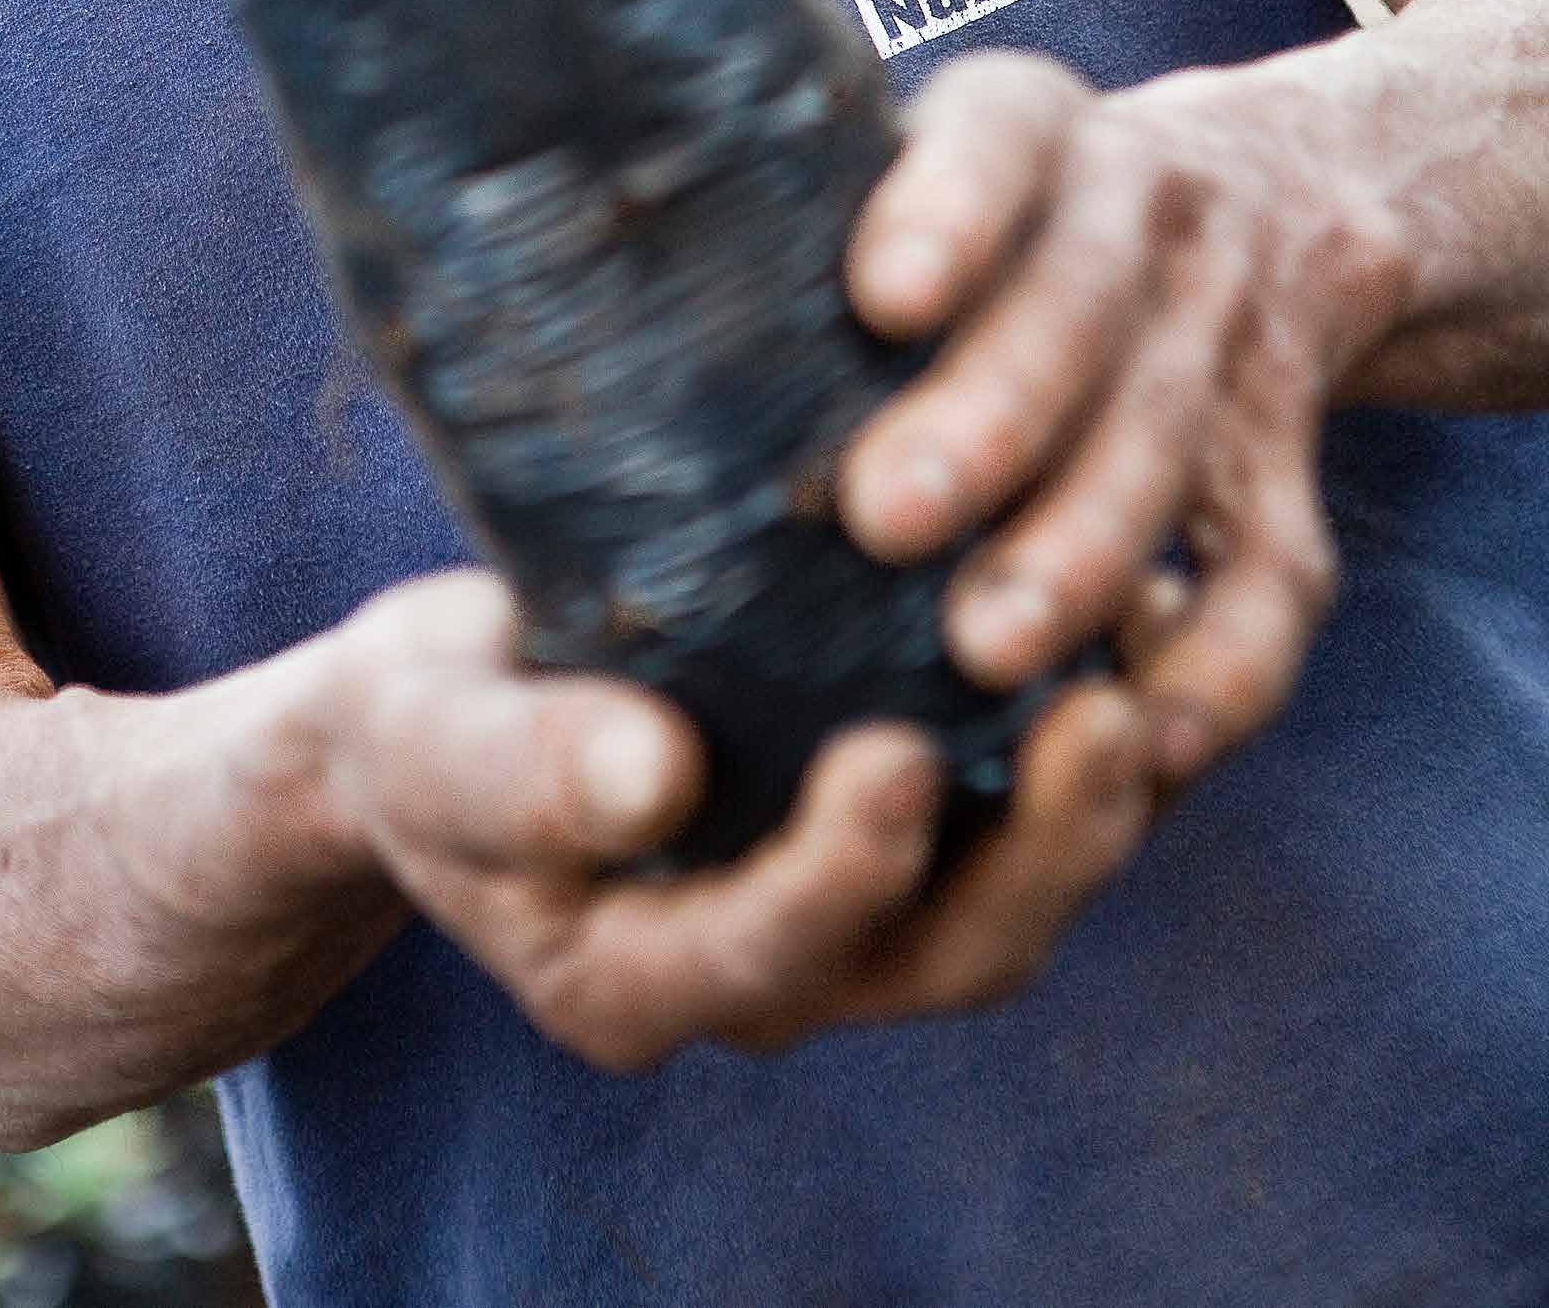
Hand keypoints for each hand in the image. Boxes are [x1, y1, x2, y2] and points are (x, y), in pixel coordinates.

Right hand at [308, 569, 1153, 1071]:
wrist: (458, 704)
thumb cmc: (428, 721)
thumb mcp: (434, 739)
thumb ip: (524, 770)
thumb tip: (652, 778)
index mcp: (643, 982)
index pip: (769, 954)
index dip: (844, 874)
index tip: (892, 755)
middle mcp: (778, 975)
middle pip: (945, 954)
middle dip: (1041, 850)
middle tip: (1102, 718)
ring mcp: (859, 909)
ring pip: (1017, 892)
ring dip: (1105, 798)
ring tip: (1160, 659)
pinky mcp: (911, 823)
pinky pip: (1029, 805)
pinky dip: (1107, 729)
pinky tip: (1149, 606)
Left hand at [840, 48, 1413, 786]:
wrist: (1268, 201)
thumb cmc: (977, 209)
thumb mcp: (905, 150)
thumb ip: (778, 199)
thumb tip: (547, 255)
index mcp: (1029, 120)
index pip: (997, 136)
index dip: (950, 209)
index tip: (877, 295)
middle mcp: (1146, 209)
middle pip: (1082, 309)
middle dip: (992, 415)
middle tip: (883, 517)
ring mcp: (1226, 337)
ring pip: (1166, 444)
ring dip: (1082, 552)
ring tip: (982, 653)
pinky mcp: (1282, 467)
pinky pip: (1274, 579)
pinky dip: (1221, 667)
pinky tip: (1138, 740)